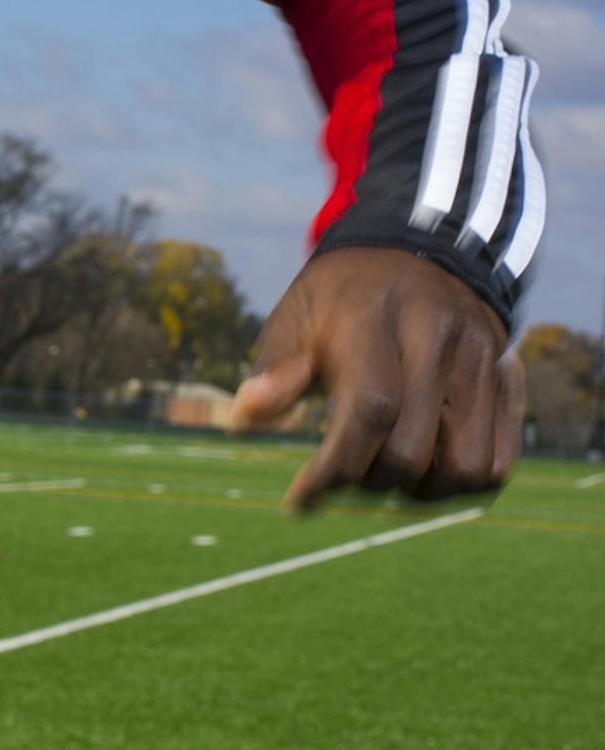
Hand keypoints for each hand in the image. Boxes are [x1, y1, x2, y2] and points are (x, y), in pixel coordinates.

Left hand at [230, 246, 523, 511]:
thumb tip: (244, 417)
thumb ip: (274, 368)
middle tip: (346, 472)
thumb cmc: (340, 297)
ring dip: (422, 491)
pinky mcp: (504, 378)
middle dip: (370, 481)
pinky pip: (499, 462)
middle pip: (414, 450)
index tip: (301, 500)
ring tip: (389, 471)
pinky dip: (461, 483)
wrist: (419, 250)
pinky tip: (428, 467)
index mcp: (375, 318)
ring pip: (466, 467)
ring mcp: (480, 358)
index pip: (370, 410)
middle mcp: (437, 336)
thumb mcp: (295, 315)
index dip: (334, 468)